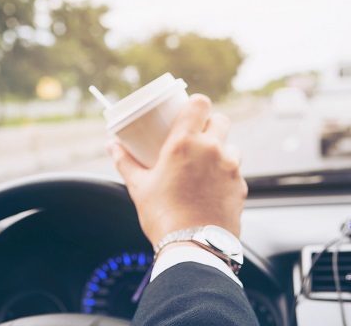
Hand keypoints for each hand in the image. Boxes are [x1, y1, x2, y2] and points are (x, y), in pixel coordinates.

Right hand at [108, 94, 247, 248]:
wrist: (193, 248)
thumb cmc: (162, 216)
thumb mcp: (139, 186)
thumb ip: (125, 161)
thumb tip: (112, 145)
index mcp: (184, 143)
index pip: (200, 103)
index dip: (195, 104)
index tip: (188, 111)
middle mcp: (212, 150)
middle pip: (221, 119)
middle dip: (210, 124)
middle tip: (195, 137)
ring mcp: (230, 168)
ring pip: (231, 145)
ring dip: (220, 148)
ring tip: (204, 163)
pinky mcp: (240, 187)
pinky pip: (235, 171)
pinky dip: (225, 173)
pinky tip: (211, 187)